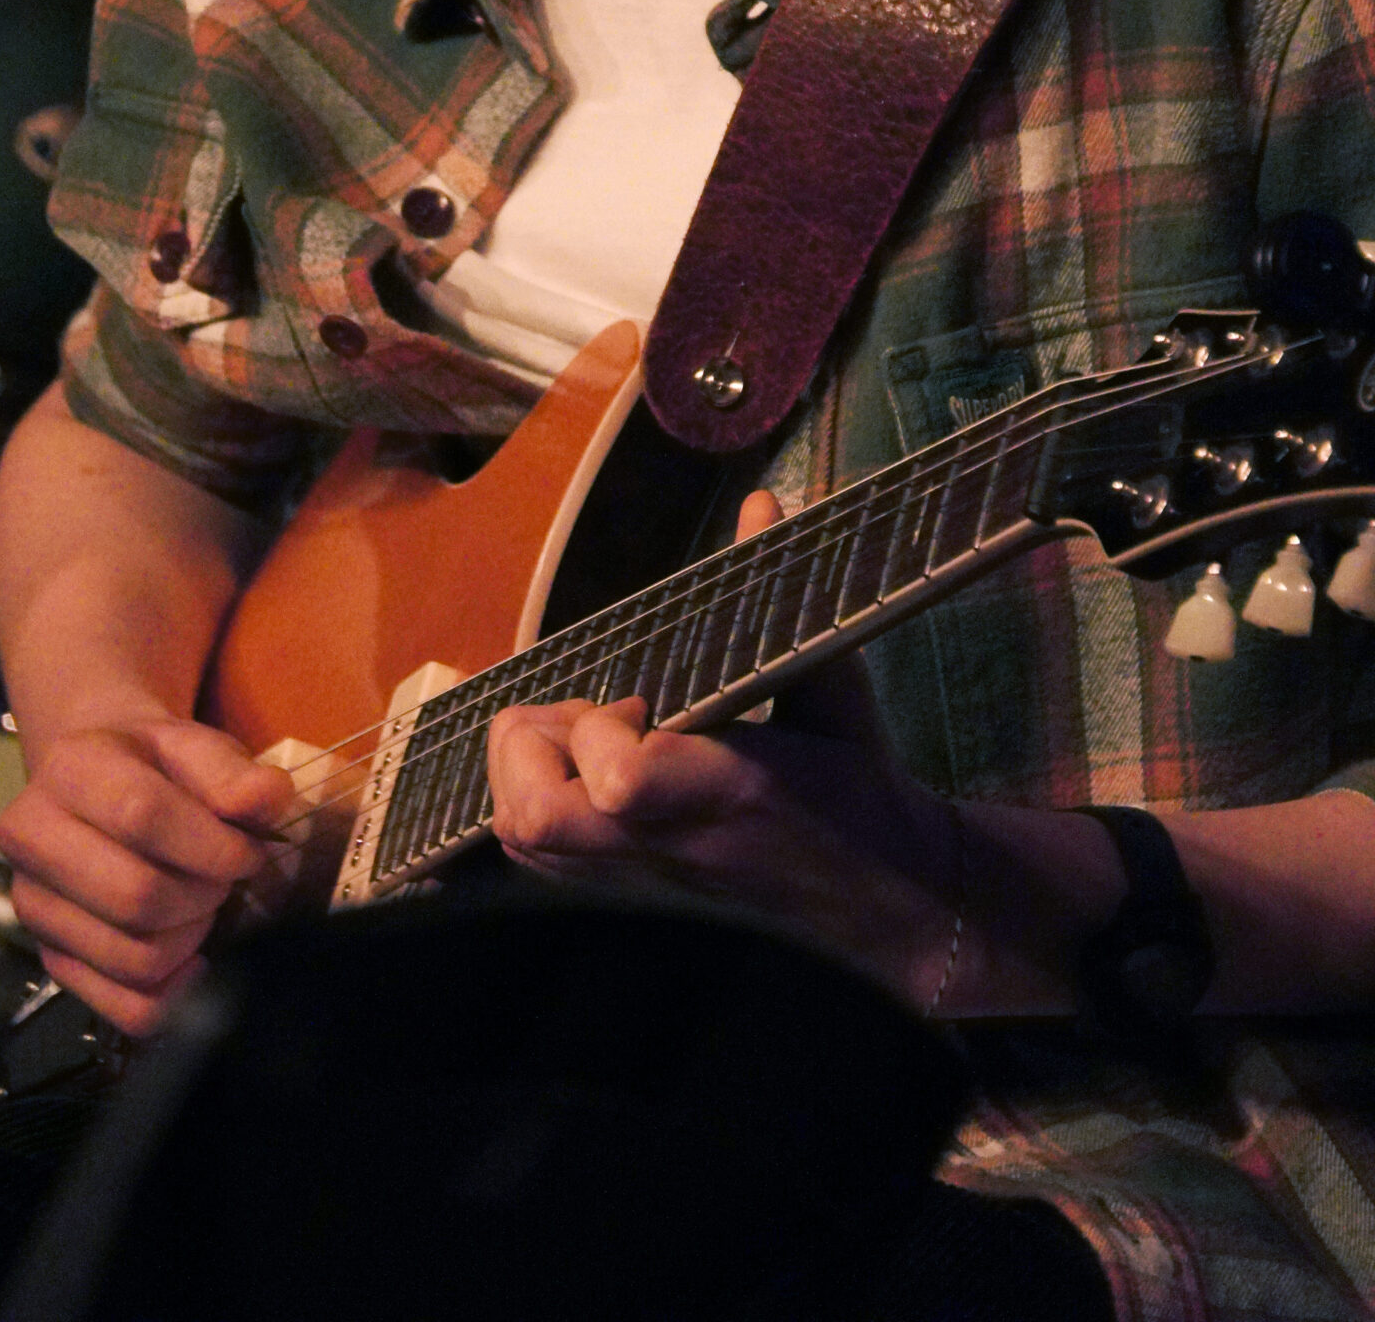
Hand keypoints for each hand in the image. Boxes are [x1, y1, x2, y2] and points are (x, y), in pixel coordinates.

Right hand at [0, 719, 292, 1035]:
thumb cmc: (155, 767)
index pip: (141, 815)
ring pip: (133, 957)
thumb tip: (267, 798)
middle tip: (223, 879)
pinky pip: (124, 1006)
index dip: (212, 845)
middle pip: (136, 896)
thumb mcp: (195, 747)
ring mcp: (33, 906)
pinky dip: (173, 994)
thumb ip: (233, 772)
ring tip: (201, 903)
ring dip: (192, 938)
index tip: (250, 852)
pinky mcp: (50, 959)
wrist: (101, 787)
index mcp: (68, 769)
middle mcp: (31, 839)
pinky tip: (193, 958)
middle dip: (204, 894)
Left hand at [486, 491, 960, 1007]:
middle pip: (535, 817)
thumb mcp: (832, 687)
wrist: (883, 899)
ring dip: (529, 770)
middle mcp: (670, 848)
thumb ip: (781, 597)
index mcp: (729, 791)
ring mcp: (640, 888)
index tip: (641, 701)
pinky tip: (584, 774)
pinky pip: (536, 861)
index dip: (601, 731)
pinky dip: (534, 806)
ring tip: (583, 740)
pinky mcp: (625, 905)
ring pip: (523, 840)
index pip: (620, 780)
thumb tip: (761, 503)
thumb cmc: (858, 790)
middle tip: (585, 714)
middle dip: (532, 744)